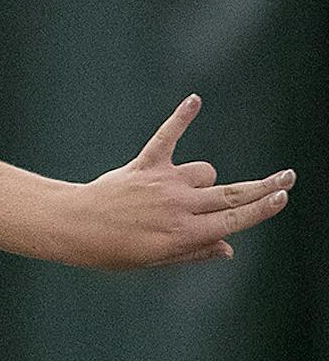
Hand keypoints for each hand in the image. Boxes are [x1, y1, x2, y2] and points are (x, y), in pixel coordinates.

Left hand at [60, 95, 293, 269]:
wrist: (72, 228)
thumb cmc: (112, 250)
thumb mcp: (155, 260)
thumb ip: (194, 252)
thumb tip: (229, 248)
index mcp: (184, 234)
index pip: (233, 220)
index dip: (261, 208)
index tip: (282, 197)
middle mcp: (179, 206)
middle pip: (232, 194)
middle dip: (264, 186)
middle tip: (289, 178)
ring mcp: (164, 183)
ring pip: (204, 173)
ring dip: (202, 181)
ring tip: (174, 195)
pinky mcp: (146, 165)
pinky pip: (167, 137)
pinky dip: (181, 119)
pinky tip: (195, 100)